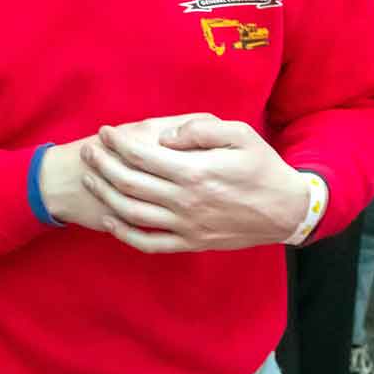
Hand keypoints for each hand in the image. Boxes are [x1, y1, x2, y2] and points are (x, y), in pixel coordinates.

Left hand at [76, 114, 308, 253]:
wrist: (285, 210)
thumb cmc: (263, 167)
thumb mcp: (240, 134)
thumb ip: (200, 130)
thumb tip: (165, 137)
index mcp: (195, 171)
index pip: (141, 155)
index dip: (117, 143)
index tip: (105, 132)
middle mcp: (185, 200)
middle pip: (129, 183)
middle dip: (102, 165)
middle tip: (88, 151)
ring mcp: (186, 225)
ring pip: (131, 213)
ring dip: (105, 195)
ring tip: (90, 178)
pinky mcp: (190, 243)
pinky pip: (149, 243)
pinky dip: (124, 234)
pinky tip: (111, 219)